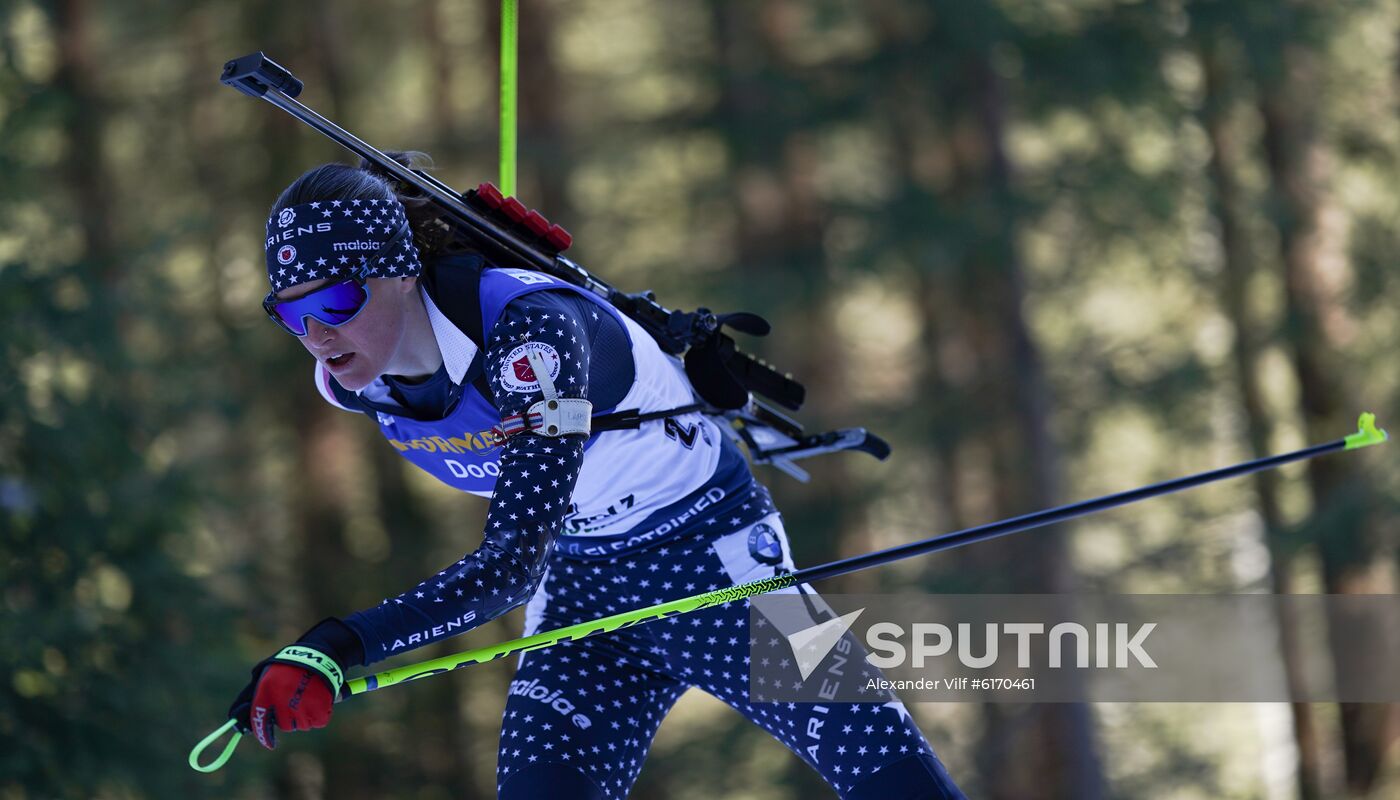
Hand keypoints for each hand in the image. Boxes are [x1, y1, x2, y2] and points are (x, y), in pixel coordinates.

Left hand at [227, 617, 363, 749]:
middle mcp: (283, 702)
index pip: (260, 721)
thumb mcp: (264, 676)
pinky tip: (318, 700)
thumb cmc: (287, 667)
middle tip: (295, 701)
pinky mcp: (320, 708)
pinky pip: (318, 722)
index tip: (270, 744)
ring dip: (304, 716)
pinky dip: (319, 715)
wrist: (318, 655)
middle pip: (285, 725)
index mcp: (266, 692)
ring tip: (308, 697)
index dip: (264, 735)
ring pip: (302, 725)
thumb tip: (235, 722)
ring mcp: (302, 707)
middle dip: (289, 717)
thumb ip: (250, 698)